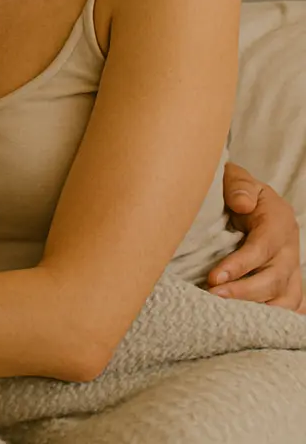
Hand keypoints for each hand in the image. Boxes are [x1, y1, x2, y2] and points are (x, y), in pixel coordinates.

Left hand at [207, 162, 302, 309]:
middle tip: (212, 297)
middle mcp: (290, 249)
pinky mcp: (289, 283)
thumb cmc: (239, 191)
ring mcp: (292, 269)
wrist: (252, 200)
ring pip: (285, 299)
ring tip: (225, 314)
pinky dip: (276, 319)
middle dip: (243, 292)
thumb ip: (239, 187)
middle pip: (274, 279)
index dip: (239, 266)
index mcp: (279, 222)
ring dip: (257, 310)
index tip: (214, 277)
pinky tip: (253, 325)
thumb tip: (242, 204)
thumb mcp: (237, 178)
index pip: (262, 249)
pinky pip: (292, 307)